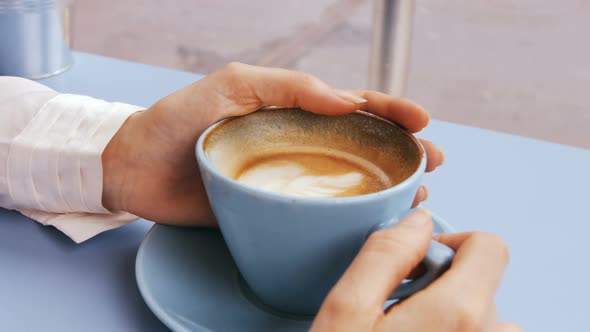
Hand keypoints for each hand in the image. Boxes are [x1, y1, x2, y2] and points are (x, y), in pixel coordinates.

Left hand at [102, 63, 444, 225]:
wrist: (135, 168)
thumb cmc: (177, 119)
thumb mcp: (232, 85)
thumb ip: (287, 86)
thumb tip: (345, 100)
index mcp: (289, 110)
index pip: (349, 105)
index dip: (387, 110)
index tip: (420, 120)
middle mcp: (295, 142)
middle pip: (359, 143)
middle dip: (400, 149)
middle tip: (431, 160)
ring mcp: (286, 178)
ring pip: (346, 179)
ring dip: (386, 183)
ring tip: (418, 190)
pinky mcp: (272, 209)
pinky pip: (316, 212)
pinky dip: (348, 216)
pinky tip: (372, 221)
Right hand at [311, 210, 520, 331]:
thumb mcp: (346, 311)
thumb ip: (384, 256)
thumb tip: (415, 221)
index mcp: (458, 313)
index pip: (489, 246)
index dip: (451, 241)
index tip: (417, 260)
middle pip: (482, 281)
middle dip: (442, 280)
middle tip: (399, 305)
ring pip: (483, 316)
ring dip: (452, 313)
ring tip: (409, 330)